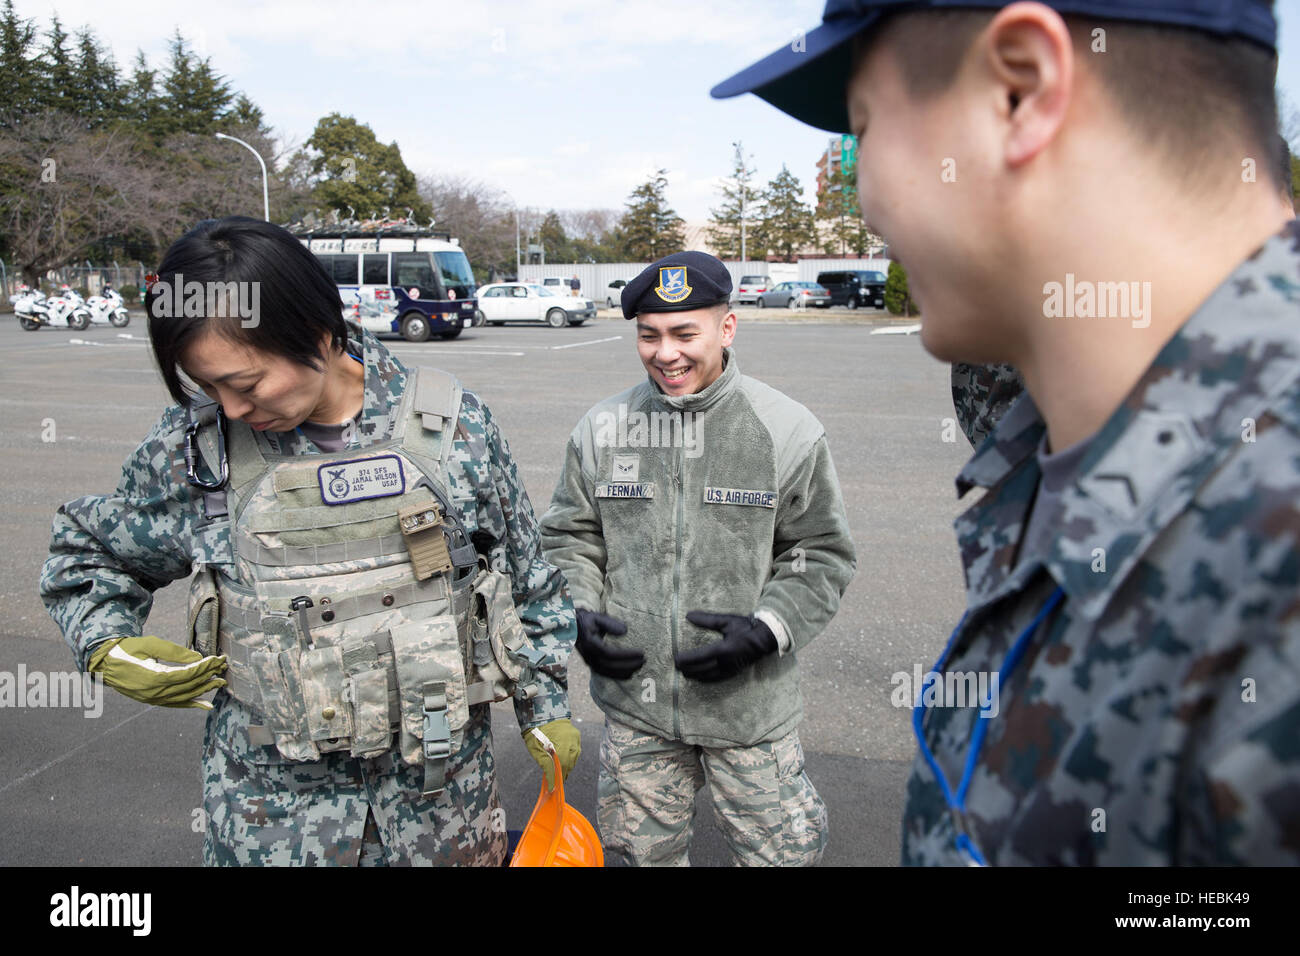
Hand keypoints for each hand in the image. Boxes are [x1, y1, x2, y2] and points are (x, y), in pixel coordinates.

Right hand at [88, 636, 227, 709]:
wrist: (106, 663)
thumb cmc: (128, 650)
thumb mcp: (150, 644)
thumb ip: (174, 652)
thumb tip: (198, 658)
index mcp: (154, 677)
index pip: (187, 674)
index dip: (204, 667)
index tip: (218, 659)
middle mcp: (155, 692)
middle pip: (189, 685)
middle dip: (208, 675)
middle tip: (224, 667)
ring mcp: (153, 699)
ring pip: (185, 696)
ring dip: (204, 689)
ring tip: (220, 682)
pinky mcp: (152, 701)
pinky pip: (175, 704)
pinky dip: (192, 704)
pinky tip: (206, 705)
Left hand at [522, 719, 580, 791]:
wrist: (540, 712)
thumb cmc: (535, 731)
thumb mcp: (536, 750)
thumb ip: (546, 765)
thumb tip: (552, 782)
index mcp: (562, 745)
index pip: (563, 767)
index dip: (558, 777)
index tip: (554, 787)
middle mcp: (572, 742)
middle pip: (570, 763)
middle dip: (563, 772)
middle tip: (556, 780)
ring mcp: (576, 737)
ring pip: (574, 757)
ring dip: (568, 764)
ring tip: (560, 771)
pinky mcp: (576, 735)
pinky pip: (576, 750)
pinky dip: (570, 756)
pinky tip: (564, 758)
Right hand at [574, 608, 643, 679]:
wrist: (573, 626)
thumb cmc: (587, 620)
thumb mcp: (597, 617)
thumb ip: (610, 623)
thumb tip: (625, 631)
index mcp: (590, 644)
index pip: (610, 654)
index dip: (626, 655)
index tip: (641, 652)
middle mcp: (588, 655)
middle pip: (610, 666)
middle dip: (628, 665)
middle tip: (644, 660)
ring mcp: (589, 661)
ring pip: (607, 672)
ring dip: (624, 672)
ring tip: (639, 667)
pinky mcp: (591, 664)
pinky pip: (605, 673)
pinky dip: (617, 675)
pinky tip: (629, 674)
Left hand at [675, 612, 776, 681]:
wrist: (764, 638)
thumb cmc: (745, 627)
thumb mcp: (726, 621)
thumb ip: (707, 620)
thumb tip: (688, 616)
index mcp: (724, 649)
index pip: (700, 656)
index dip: (687, 659)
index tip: (676, 659)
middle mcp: (726, 662)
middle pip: (702, 669)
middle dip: (688, 669)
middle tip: (675, 667)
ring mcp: (731, 669)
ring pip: (709, 676)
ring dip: (695, 675)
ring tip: (683, 673)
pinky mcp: (734, 672)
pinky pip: (717, 678)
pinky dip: (706, 679)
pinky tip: (699, 678)